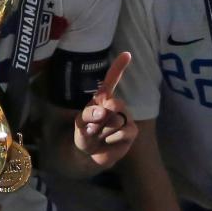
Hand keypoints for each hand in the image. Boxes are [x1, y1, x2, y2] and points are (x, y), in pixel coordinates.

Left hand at [74, 52, 135, 167]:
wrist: (91, 156)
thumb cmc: (85, 135)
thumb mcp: (79, 124)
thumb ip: (87, 115)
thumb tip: (103, 110)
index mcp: (103, 99)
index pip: (112, 80)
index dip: (119, 67)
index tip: (127, 54)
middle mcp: (116, 105)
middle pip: (113, 104)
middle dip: (101, 117)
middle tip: (93, 127)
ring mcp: (126, 117)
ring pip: (116, 120)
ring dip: (103, 131)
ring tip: (100, 136)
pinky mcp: (132, 131)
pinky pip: (122, 132)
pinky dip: (111, 138)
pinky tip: (109, 141)